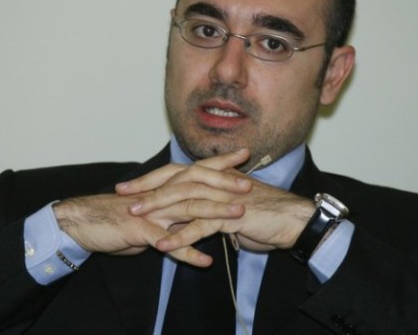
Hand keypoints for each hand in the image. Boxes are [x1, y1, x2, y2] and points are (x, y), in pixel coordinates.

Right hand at [53, 150, 251, 266]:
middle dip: (225, 183)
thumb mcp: (147, 209)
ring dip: (215, 212)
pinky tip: (205, 261)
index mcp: (163, 187)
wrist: (82, 222)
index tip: (244, 154)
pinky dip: (187, 251)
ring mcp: (151, 211)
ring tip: (238, 216)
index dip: (220, 162)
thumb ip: (170, 208)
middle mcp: (160, 194)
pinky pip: (167, 242)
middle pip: (197, 184)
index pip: (196, 169)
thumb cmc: (115, 216)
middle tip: (249, 184)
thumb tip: (189, 211)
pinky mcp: (140, 230)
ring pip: (188, 208)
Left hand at [117, 153, 314, 255]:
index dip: (152, 178)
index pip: (178, 172)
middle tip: (124, 194)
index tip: (130, 186)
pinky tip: (165, 245)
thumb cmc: (266, 214)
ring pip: (185, 199)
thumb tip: (196, 213)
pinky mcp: (232, 216)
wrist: (294, 220)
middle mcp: (218, 182)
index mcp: (216, 177)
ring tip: (136, 217)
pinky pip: (202, 226)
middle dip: (147, 187)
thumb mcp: (233, 206)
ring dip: (159, 208)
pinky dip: (182, 236)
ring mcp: (224, 197)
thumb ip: (213, 206)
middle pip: (176, 179)